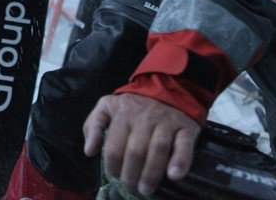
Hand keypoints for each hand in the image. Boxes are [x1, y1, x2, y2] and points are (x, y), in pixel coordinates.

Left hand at [83, 93, 200, 196]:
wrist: (168, 86)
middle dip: (131, 175)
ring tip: (146, 189)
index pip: (114, 147)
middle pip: (135, 152)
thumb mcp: (107, 106)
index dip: (113, 167)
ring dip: (151, 174)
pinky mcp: (186, 127)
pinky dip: (180, 162)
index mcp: (123, 114)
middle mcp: (144, 118)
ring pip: (158, 150)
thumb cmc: (134, 104)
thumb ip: (93, 125)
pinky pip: (184, 146)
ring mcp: (166, 122)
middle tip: (131, 187)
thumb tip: (89, 151)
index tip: (115, 177)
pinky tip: (174, 176)